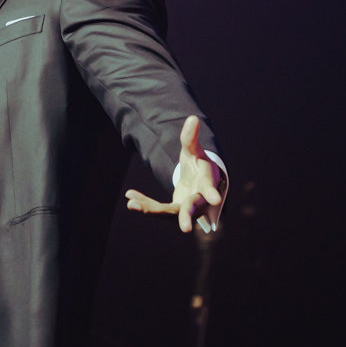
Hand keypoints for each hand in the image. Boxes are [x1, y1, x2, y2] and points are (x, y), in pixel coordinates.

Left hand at [125, 115, 224, 232]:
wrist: (198, 184)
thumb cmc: (199, 166)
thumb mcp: (194, 151)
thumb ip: (191, 138)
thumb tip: (193, 118)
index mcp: (206, 186)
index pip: (209, 190)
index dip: (211, 194)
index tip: (216, 200)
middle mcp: (197, 202)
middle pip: (190, 210)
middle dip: (186, 218)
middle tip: (186, 229)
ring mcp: (184, 211)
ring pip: (167, 213)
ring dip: (150, 209)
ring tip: (131, 202)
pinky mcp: (172, 213)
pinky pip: (157, 210)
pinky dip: (144, 204)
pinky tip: (129, 197)